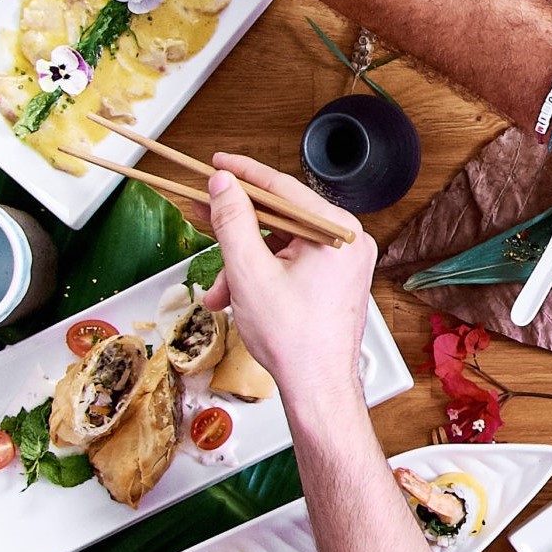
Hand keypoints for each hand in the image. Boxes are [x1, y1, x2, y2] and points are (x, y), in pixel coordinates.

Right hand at [199, 153, 376, 403]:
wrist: (318, 388)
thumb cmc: (295, 340)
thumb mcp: (249, 272)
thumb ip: (233, 221)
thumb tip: (223, 185)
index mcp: (337, 232)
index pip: (283, 188)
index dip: (244, 173)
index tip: (218, 162)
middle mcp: (347, 242)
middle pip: (281, 218)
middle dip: (236, 233)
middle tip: (204, 216)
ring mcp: (344, 263)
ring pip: (282, 245)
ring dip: (244, 264)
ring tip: (220, 290)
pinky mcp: (336, 281)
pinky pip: (293, 263)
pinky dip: (263, 275)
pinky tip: (238, 296)